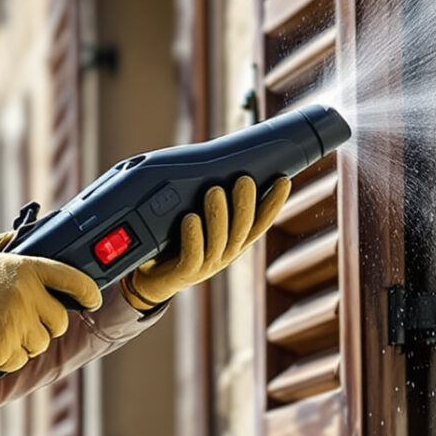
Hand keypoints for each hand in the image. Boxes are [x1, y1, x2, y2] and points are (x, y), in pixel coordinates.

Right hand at [0, 243, 103, 370]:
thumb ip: (12, 246)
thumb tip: (33, 238)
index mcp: (26, 268)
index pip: (73, 281)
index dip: (88, 293)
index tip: (92, 300)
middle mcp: (26, 296)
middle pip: (59, 321)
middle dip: (46, 323)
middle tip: (24, 319)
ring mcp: (15, 324)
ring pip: (40, 344)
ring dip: (25, 341)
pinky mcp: (1, 349)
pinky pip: (18, 361)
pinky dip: (6, 357)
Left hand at [122, 175, 290, 312]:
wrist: (152, 277)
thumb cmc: (178, 240)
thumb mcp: (199, 218)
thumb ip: (212, 198)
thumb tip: (219, 158)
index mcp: (235, 240)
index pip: (261, 222)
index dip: (273, 204)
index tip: (283, 181)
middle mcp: (226, 253)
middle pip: (242, 230)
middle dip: (245, 204)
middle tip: (244, 179)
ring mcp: (207, 265)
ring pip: (219, 241)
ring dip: (218, 215)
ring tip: (214, 190)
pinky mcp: (185, 273)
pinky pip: (192, 256)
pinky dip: (193, 236)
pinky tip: (190, 218)